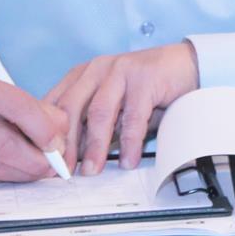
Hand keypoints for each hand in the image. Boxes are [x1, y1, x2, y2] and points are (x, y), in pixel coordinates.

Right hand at [0, 74, 69, 185]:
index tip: (59, 144)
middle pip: (7, 146)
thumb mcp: (6, 97)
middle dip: (39, 160)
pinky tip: (13, 171)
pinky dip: (7, 179)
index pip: (20, 107)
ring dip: (26, 173)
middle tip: (55, 165)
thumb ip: (39, 112)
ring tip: (39, 169)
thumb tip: (61, 140)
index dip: (45, 130)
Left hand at [45, 42, 200, 174]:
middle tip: (64, 170)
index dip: (47, 135)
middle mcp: (97, 69)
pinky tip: (128, 160)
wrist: (188, 65)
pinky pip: (133, 116)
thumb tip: (72, 154)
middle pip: (71, 109)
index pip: (55, 105)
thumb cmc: (148, 88)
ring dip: (94, 146)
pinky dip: (129, 143)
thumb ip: (92, 122)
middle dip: (66, 143)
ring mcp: (121, 71)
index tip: (47, 162)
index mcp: (83, 74)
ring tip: (92, 170)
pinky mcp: (145, 78)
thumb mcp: (114, 104)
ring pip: (99, 113)